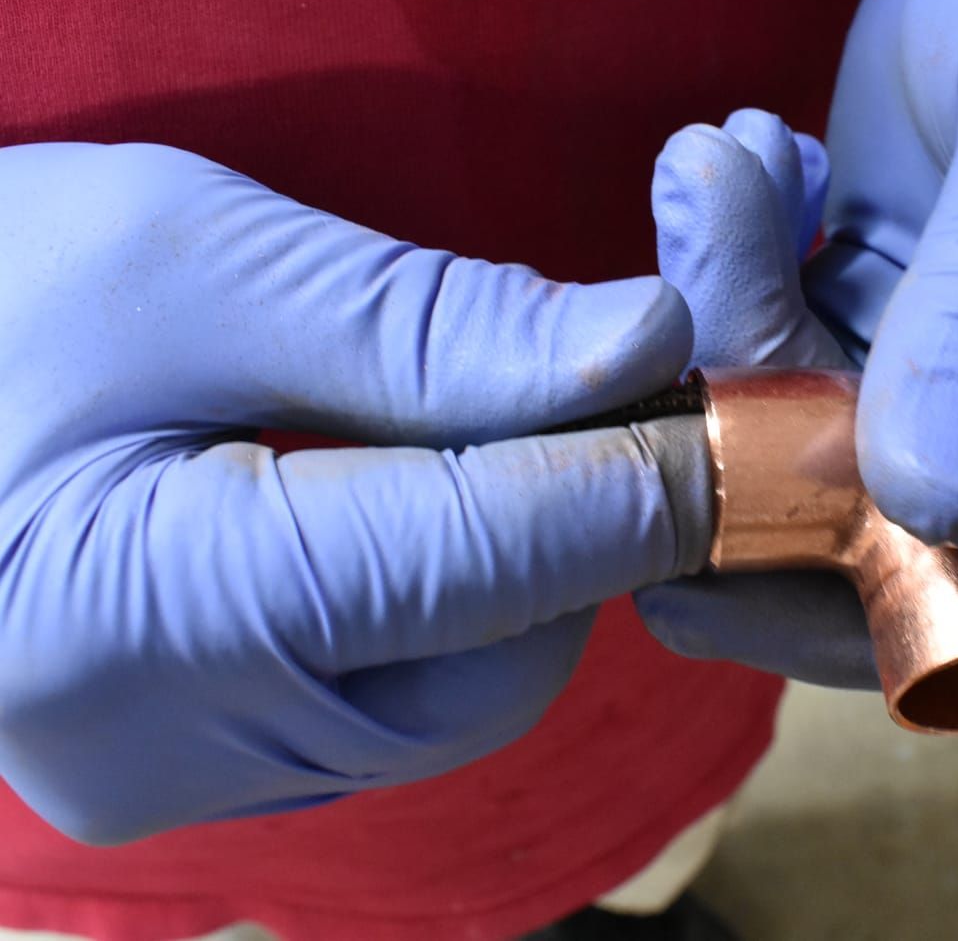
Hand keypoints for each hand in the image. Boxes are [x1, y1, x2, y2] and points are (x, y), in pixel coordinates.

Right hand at [0, 143, 707, 843]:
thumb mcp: (191, 258)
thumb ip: (427, 326)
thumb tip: (639, 342)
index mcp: (154, 611)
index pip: (492, 558)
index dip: (640, 474)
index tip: (730, 398)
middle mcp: (168, 743)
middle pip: (498, 654)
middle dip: (576, 521)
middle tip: (590, 388)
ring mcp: (176, 772)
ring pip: (460, 691)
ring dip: (515, 561)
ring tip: (475, 429)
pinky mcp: (190, 760)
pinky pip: (388, 700)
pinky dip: (442, 601)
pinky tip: (405, 495)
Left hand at [638, 0, 957, 684]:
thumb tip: (933, 505)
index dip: (842, 597)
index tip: (711, 520)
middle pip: (856, 524)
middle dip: (750, 420)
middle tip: (701, 258)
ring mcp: (942, 367)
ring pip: (788, 425)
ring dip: (724, 310)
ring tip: (723, 166)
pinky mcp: (869, 302)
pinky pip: (764, 338)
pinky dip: (727, 265)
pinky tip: (737, 161)